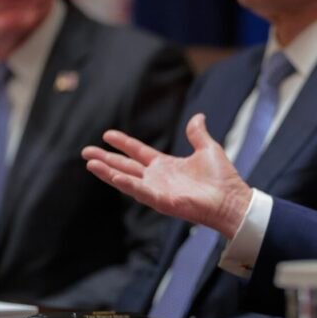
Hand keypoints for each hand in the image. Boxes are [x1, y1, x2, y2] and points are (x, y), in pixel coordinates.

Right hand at [82, 114, 252, 236]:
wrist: (232, 199)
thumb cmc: (222, 178)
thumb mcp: (208, 148)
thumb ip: (197, 134)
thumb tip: (198, 116)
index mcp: (166, 166)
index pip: (138, 152)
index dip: (123, 143)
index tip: (107, 134)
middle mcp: (157, 178)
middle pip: (125, 166)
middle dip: (105, 158)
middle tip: (85, 152)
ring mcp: (157, 190)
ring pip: (126, 178)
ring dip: (107, 171)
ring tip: (89, 162)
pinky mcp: (161, 200)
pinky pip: (138, 190)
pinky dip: (123, 182)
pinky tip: (109, 174)